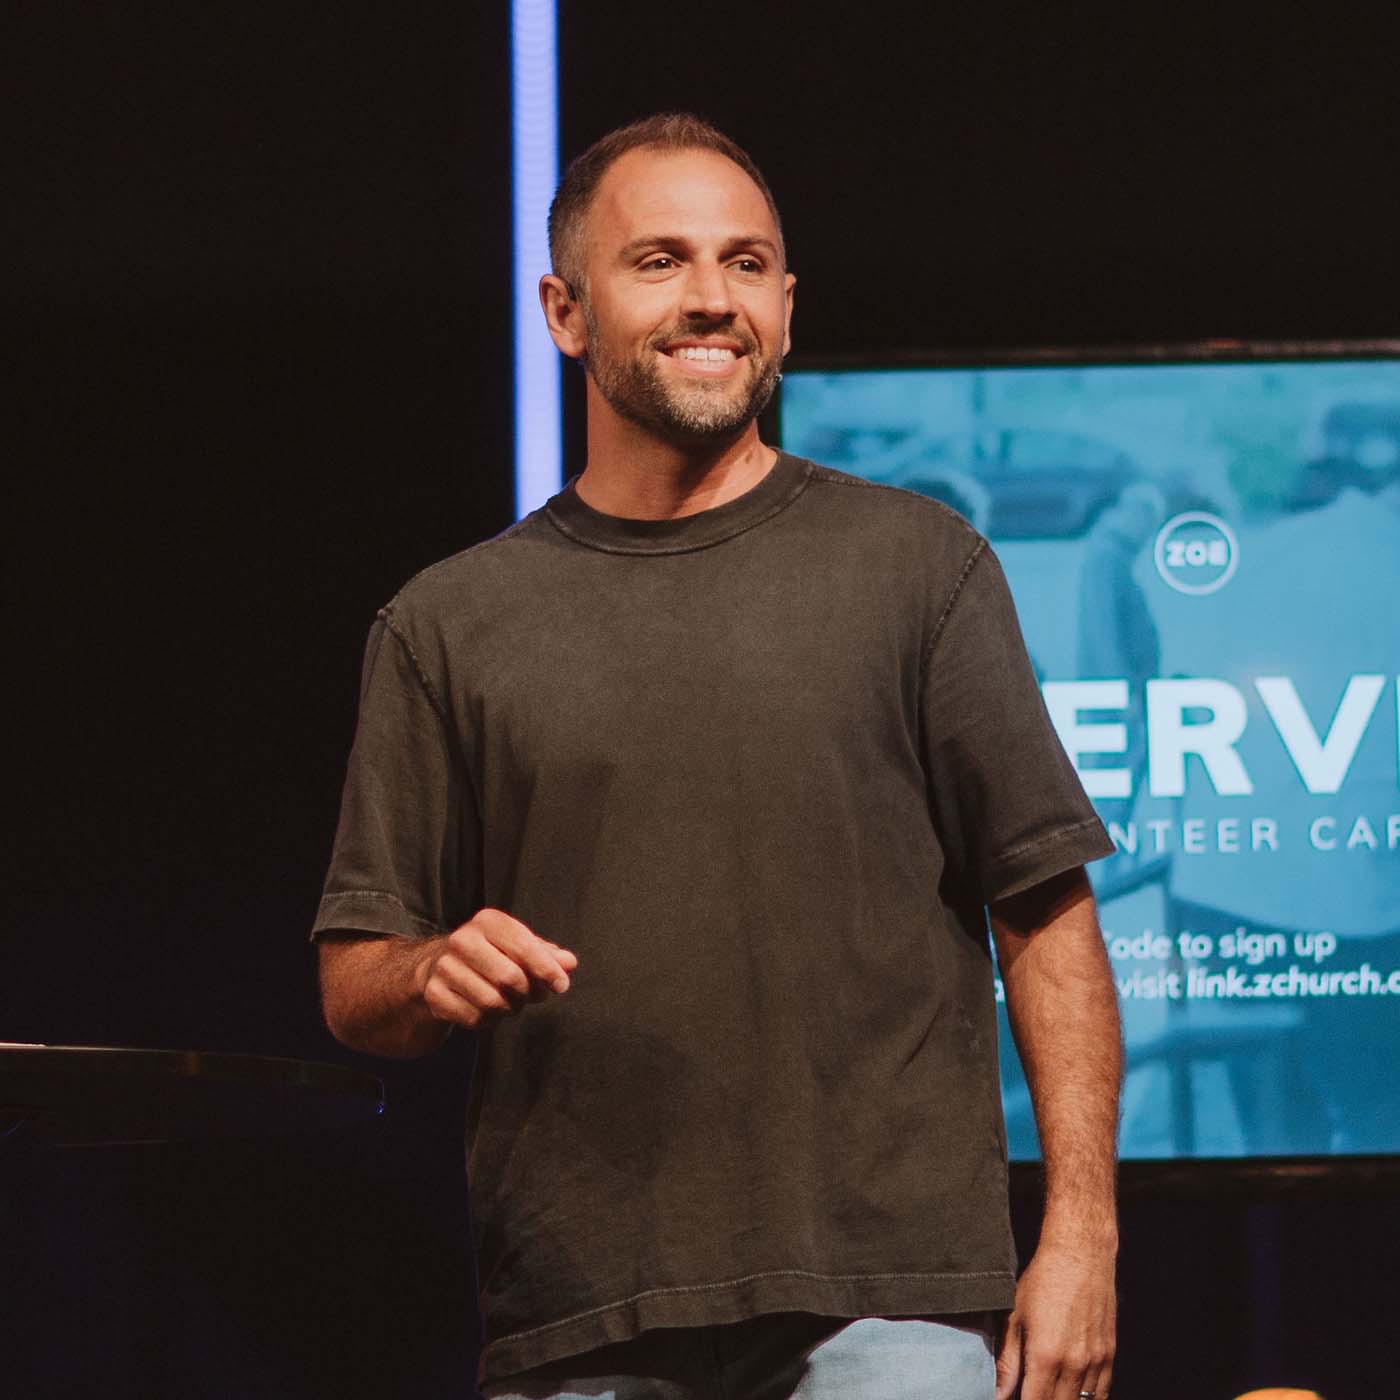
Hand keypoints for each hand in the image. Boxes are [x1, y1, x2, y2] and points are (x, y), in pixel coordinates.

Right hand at [418, 908, 578, 1030]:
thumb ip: (547, 954)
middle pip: (510, 978)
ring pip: (492, 1002)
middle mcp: (462, 940)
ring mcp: (445, 967)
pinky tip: (487, 1009)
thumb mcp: (520, 947)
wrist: (439, 967)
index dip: (547, 969)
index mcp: (487, 921)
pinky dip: (489, 1021)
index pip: (524, 946)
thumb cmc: (492, 955)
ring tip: (509, 1001)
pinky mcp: (434, 994)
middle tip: (530, 995)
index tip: (561, 986)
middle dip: (527, 993)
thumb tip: (569, 963)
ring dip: (509, 1009)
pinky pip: (474, 1018)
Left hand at [994, 1240, 1115, 1399]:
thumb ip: (1007, 1361)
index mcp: (1046, 1357)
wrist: (1080, 1254)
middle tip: (1030, 1393)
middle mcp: (1074, 1365)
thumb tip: (998, 1394)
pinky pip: (1102, 1394)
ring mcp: (1096, 1362)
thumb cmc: (1042, 1281)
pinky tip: (1073, 1394)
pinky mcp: (1109, 1356)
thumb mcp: (1014, 1317)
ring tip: (1049, 1392)